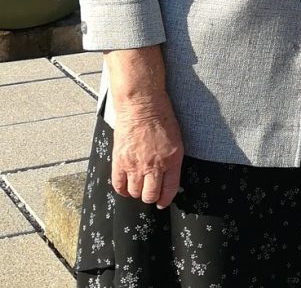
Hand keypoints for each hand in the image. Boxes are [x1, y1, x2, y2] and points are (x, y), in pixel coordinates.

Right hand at [105, 46, 182, 208]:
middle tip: (150, 192)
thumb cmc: (161, 118)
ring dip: (137, 192)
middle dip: (151, 197)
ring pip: (135, 193)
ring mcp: (136, 164)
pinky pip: (119, 185)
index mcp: (172, 159)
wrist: (142, 104)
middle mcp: (154, 165)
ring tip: (138, 185)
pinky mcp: (120, 161)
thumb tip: (167, 177)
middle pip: (150, 196)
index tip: (162, 202)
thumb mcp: (175, 139)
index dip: (165, 199)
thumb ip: (171, 159)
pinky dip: (122, 189)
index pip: (170, 190)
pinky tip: (126, 185)